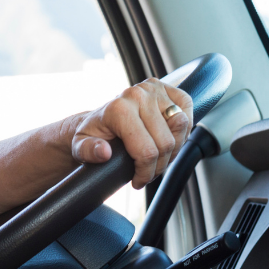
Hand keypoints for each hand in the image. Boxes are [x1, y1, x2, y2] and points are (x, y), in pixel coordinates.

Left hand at [71, 78, 193, 188]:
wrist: (100, 117)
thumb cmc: (93, 134)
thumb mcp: (80, 147)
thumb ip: (87, 151)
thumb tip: (104, 152)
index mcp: (118, 108)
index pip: (147, 151)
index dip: (146, 172)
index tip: (138, 181)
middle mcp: (138, 94)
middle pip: (167, 143)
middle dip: (160, 165)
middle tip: (149, 172)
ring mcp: (154, 89)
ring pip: (181, 128)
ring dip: (174, 149)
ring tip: (158, 157)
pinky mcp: (167, 88)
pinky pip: (188, 110)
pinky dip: (184, 129)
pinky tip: (169, 138)